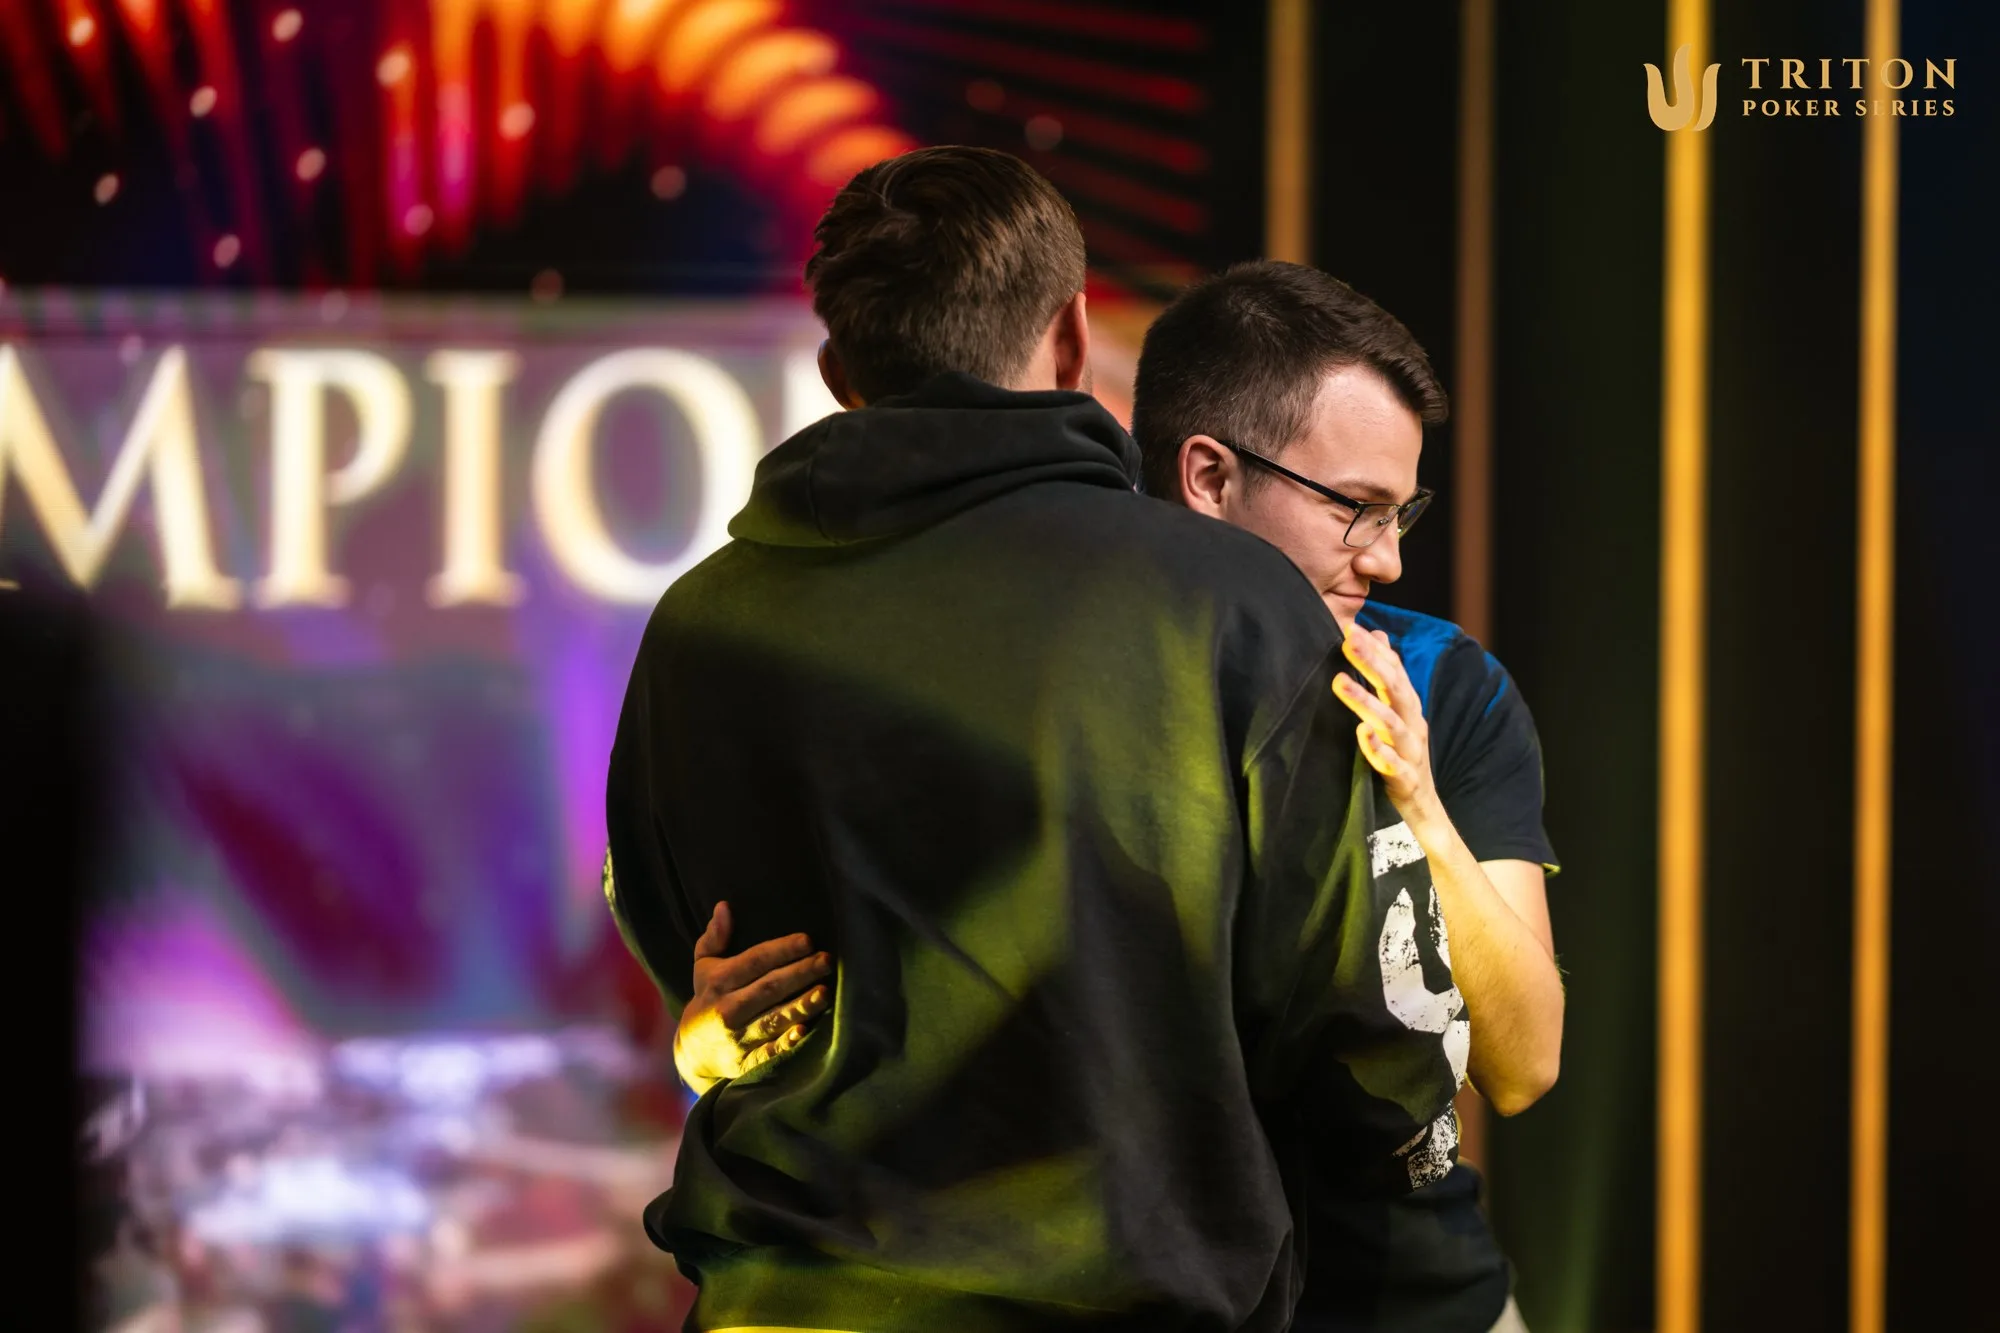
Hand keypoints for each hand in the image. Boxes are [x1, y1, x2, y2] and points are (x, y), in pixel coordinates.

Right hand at [672, 902, 832, 1095]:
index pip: (754, 961)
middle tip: (826, 961)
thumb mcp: (703, 966)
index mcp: (718, 981)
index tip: (808, 940)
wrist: (692, 1051)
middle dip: (800, 973)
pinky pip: (766, 1054)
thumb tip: (725, 906)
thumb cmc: (708, 998)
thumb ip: (715, 937)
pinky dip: (784, 1044)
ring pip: (772, 1019)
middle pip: (768, 988)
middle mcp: (726, 1009)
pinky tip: (803, 1032)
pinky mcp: (744, 1063)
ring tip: (824, 992)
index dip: (781, 950)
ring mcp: (735, 1038)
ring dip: (800, 1006)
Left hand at [1333, 627, 1440, 822]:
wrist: (1424, 811)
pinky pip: (1392, 765)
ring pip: (1391, 724)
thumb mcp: (1396, 716)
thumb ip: (1387, 678)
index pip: (1394, 671)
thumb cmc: (1403, 757)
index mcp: (1408, 710)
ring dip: (1366, 702)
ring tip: (1339, 682)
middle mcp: (1412, 726)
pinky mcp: (1405, 781)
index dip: (1375, 649)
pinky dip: (1378, 749)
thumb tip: (1377, 636)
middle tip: (1346, 641)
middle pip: (1395, 689)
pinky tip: (1362, 735)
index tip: (1351, 626)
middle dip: (1372, 663)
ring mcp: (1411, 753)